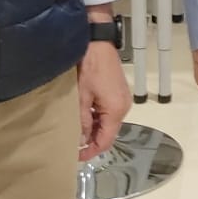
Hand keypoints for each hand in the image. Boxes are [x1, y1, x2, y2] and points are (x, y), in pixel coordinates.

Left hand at [77, 39, 131, 160]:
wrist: (97, 42)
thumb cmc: (90, 66)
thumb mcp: (82, 96)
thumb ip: (82, 120)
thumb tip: (81, 138)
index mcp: (116, 110)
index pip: (106, 140)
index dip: (91, 151)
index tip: (77, 156)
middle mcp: (123, 107)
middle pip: (109, 132)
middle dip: (92, 140)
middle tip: (73, 144)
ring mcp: (123, 99)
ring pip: (108, 122)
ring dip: (94, 128)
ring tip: (76, 131)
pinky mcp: (119, 92)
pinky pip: (109, 112)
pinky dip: (98, 117)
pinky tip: (84, 116)